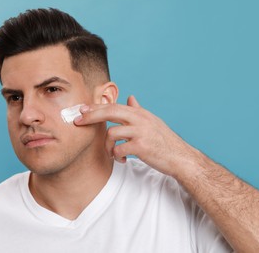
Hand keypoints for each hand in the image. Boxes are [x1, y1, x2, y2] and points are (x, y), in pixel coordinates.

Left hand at [74, 95, 200, 176]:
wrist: (180, 157)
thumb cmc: (165, 141)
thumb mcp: (152, 122)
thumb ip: (139, 110)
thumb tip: (130, 97)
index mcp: (140, 113)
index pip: (114, 106)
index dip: (96, 107)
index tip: (82, 110)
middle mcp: (140, 119)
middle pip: (110, 112)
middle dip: (91, 116)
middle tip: (77, 121)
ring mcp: (141, 132)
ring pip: (112, 133)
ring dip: (107, 146)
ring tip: (112, 154)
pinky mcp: (141, 146)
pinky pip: (119, 149)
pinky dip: (116, 156)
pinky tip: (122, 160)